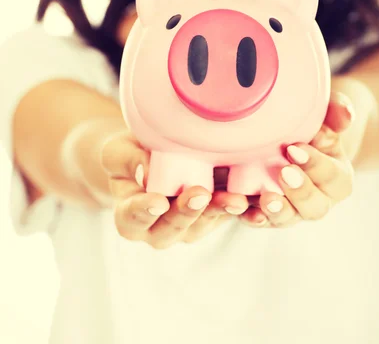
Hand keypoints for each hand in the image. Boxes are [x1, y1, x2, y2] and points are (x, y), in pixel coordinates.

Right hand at [101, 134, 249, 248]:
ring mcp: (189, 225)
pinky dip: (244, 208)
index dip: (144, 211)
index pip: (133, 218)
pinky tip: (257, 201)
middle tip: (200, 194)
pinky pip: (229, 215)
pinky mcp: (214, 215)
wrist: (150, 153)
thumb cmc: (128, 153)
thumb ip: (128, 161)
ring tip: (235, 199)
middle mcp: (159, 229)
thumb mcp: (119, 151)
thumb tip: (145, 173)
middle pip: (173, 228)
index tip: (158, 201)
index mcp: (130, 217)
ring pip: (205, 223)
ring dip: (220, 211)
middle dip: (188, 212)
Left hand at [239, 91, 354, 228]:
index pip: (333, 177)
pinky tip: (239, 206)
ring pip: (286, 218)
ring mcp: (290, 210)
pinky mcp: (263, 212)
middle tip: (283, 172)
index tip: (294, 148)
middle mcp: (316, 199)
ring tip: (266, 199)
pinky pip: (257, 219)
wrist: (282, 132)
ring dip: (276, 211)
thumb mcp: (324, 113)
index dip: (316, 165)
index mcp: (336, 177)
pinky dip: (248, 216)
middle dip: (300, 191)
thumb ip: (336, 112)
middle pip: (315, 207)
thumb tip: (345, 115)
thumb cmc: (310, 123)